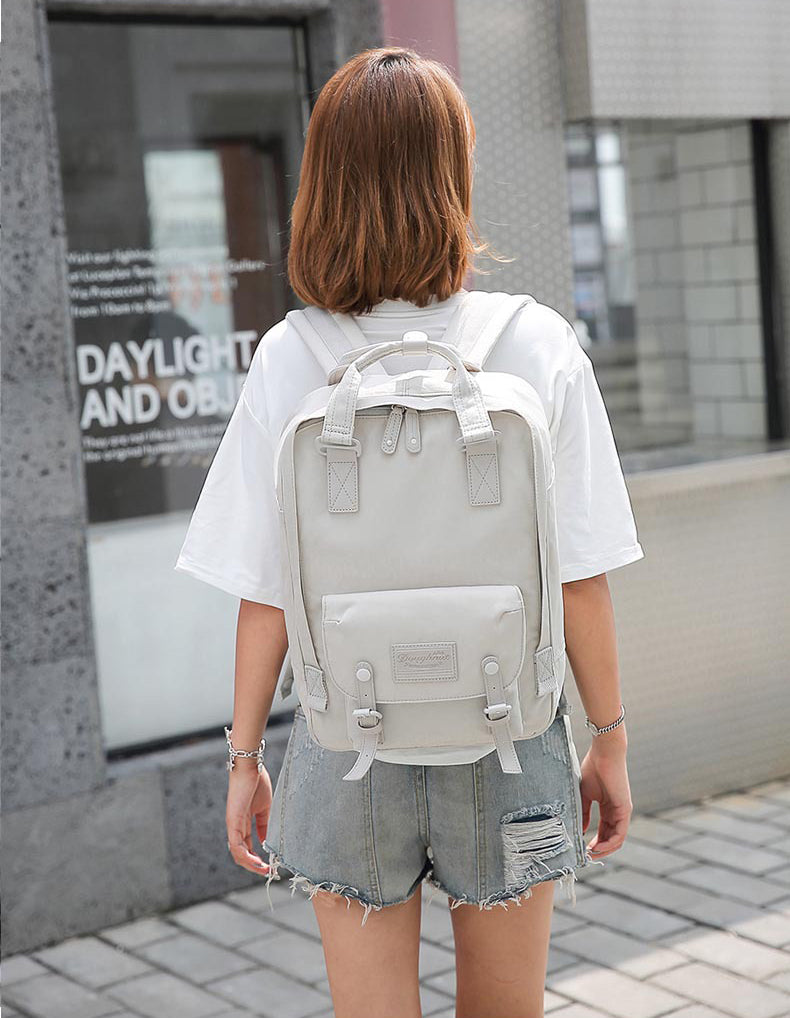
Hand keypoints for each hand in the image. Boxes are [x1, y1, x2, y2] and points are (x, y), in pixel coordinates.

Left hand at [225, 760, 273, 875]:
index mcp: (243, 823)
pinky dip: (245, 856)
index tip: (269, 865)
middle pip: (240, 854)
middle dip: (253, 865)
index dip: (256, 858)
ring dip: (250, 865)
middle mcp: (235, 826)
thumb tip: (267, 842)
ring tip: (263, 870)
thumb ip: (264, 825)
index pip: (246, 847)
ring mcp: (233, 824)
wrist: (250, 766)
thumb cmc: (257, 782)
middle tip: (267, 872)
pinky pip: (236, 845)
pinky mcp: (233, 821)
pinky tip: (256, 861)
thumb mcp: (264, 808)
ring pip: (237, 853)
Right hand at [579, 733, 631, 858]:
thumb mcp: (584, 794)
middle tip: (585, 856)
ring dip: (604, 850)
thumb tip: (581, 830)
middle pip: (611, 838)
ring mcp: (622, 812)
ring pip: (617, 839)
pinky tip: (598, 847)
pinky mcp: (625, 810)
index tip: (582, 849)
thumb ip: (584, 812)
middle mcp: (617, 812)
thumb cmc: (593, 768)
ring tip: (591, 855)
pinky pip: (620, 833)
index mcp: (608, 807)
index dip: (594, 842)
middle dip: (599, 849)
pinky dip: (610, 843)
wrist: (604, 753)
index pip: (604, 831)